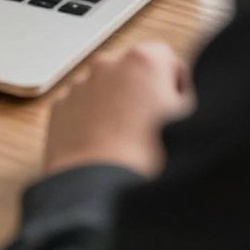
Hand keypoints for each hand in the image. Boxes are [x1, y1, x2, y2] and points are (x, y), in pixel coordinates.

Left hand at [44, 41, 193, 178]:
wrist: (99, 192)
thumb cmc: (150, 161)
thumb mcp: (190, 123)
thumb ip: (190, 97)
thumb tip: (183, 93)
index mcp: (143, 60)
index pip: (167, 57)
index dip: (176, 86)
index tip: (178, 111)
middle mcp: (107, 64)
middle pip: (133, 71)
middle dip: (143, 94)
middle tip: (155, 131)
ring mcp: (79, 84)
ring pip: (106, 89)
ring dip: (116, 107)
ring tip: (128, 145)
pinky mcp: (59, 107)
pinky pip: (81, 107)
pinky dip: (91, 121)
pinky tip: (104, 149)